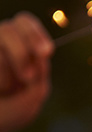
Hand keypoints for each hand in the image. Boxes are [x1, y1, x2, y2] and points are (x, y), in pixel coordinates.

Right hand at [0, 12, 53, 131]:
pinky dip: (0, 80)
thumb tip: (41, 53)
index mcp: (17, 45)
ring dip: (7, 73)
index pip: (23, 22)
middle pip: (8, 28)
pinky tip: (0, 91)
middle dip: (22, 53)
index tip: (47, 52)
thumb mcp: (36, 91)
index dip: (34, 33)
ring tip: (7, 90)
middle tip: (28, 77)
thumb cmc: (15, 109)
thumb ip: (40, 69)